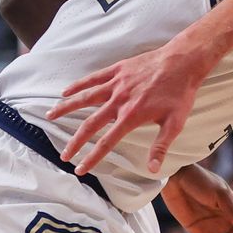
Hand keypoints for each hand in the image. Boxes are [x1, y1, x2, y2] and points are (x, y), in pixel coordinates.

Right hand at [47, 40, 213, 174]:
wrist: (182, 62)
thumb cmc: (180, 93)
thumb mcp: (175, 123)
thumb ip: (160, 146)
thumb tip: (152, 169)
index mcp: (131, 116)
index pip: (106, 142)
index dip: (91, 157)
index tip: (80, 169)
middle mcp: (119, 101)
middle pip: (90, 124)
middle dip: (74, 142)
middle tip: (63, 154)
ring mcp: (116, 84)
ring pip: (84, 98)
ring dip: (65, 108)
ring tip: (49, 116)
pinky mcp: (117, 70)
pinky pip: (92, 78)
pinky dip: (77, 85)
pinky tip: (65, 91)